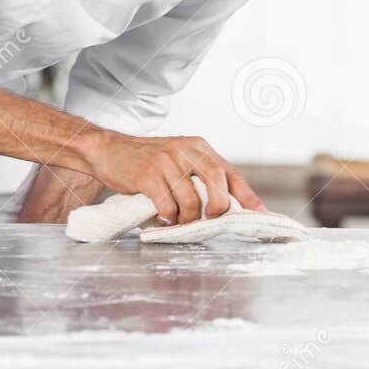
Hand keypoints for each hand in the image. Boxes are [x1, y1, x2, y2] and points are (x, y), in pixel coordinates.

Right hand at [81, 133, 264, 223]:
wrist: (108, 150)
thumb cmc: (146, 161)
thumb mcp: (178, 159)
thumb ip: (199, 175)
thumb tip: (225, 204)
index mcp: (199, 147)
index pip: (230, 173)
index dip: (247, 195)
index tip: (260, 214)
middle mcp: (186, 150)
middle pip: (217, 184)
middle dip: (217, 210)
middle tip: (207, 221)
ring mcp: (167, 161)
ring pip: (191, 200)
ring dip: (186, 218)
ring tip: (176, 219)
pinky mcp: (148, 175)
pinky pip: (167, 205)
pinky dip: (167, 217)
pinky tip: (161, 216)